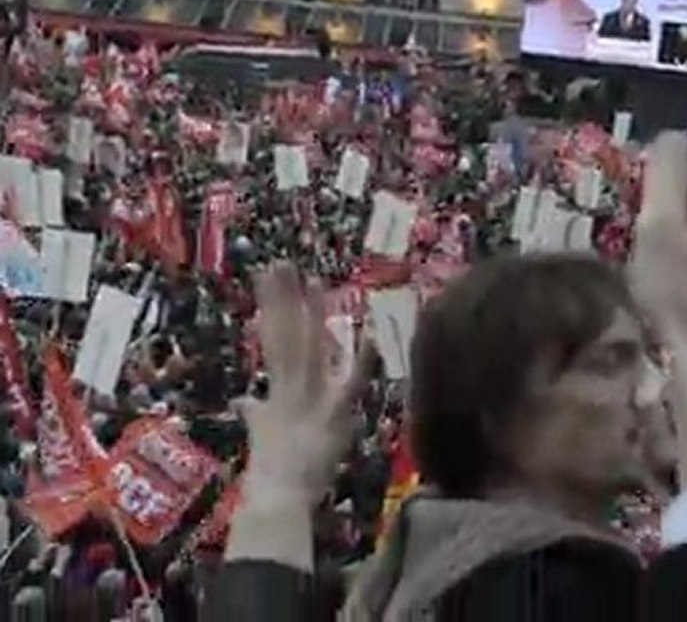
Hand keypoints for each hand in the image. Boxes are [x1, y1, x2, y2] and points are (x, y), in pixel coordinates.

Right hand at [243, 262, 360, 505]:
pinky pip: (350, 382)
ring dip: (310, 314)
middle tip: (280, 265)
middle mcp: (290, 387)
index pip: (272, 340)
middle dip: (283, 299)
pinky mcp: (331, 412)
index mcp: (276, 389)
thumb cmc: (270, 472)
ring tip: (309, 281)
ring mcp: (309, 396)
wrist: (277, 497)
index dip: (272, 309)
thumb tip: (241, 399)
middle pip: (285, 334)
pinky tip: (369, 335)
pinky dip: (360, 359)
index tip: (269, 279)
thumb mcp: (260, 435)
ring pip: (309, 347)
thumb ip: (254, 413)